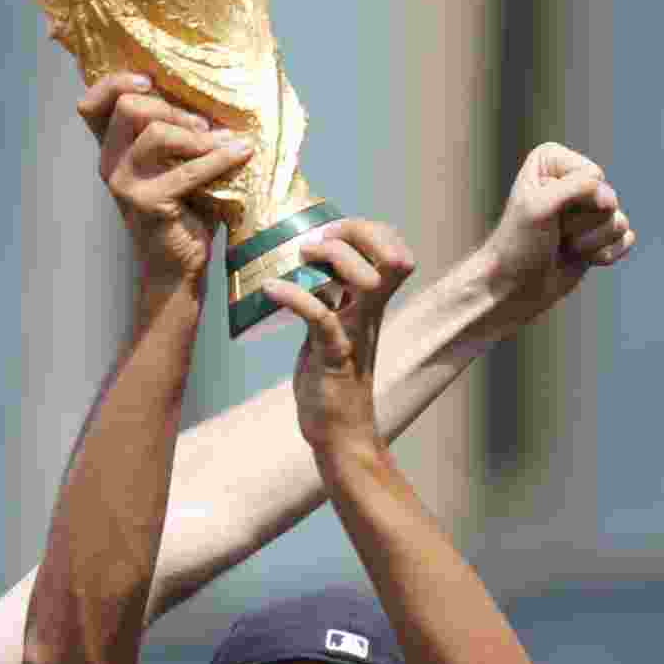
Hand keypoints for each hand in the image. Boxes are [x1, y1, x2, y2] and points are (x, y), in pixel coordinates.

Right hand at [78, 72, 253, 292]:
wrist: (178, 266)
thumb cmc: (184, 210)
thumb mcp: (175, 163)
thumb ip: (177, 131)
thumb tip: (215, 91)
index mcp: (112, 149)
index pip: (92, 104)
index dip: (116, 83)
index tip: (151, 81)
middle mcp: (110, 164)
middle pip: (128, 108)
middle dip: (172, 108)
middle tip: (203, 125)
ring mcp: (125, 184)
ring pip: (156, 133)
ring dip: (197, 134)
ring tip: (222, 141)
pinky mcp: (147, 203)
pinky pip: (188, 170)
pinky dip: (220, 159)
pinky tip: (242, 154)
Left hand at [261, 221, 415, 453]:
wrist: (338, 432)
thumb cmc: (331, 380)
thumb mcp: (332, 329)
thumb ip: (326, 300)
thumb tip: (302, 269)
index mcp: (372, 304)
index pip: (394, 250)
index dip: (370, 230)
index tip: (331, 232)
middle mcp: (370, 313)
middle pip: (391, 255)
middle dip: (356, 233)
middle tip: (317, 241)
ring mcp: (355, 333)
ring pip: (367, 280)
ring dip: (334, 256)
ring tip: (300, 257)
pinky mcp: (334, 355)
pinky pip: (320, 316)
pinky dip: (293, 296)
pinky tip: (269, 289)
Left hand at [474, 142, 634, 340]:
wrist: (513, 287)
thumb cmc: (519, 245)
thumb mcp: (540, 206)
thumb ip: (579, 187)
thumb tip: (612, 201)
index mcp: (552, 160)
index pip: (593, 175)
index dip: (573, 201)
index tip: (544, 215)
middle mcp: (572, 179)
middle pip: (607, 198)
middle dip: (580, 224)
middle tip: (552, 233)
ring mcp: (588, 208)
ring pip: (617, 221)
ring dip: (589, 242)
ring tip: (563, 246)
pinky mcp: (600, 234)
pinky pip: (625, 238)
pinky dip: (604, 254)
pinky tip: (581, 258)